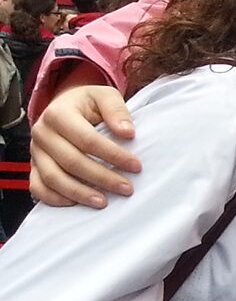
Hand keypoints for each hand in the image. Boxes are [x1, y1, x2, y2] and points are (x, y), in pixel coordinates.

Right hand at [28, 85, 138, 207]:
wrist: (65, 106)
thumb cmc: (89, 103)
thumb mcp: (105, 96)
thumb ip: (116, 110)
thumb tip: (128, 133)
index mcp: (57, 114)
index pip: (87, 140)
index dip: (113, 155)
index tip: (136, 166)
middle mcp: (41, 133)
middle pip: (71, 162)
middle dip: (101, 178)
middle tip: (127, 189)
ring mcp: (34, 152)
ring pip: (53, 178)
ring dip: (79, 193)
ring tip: (104, 202)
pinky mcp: (33, 166)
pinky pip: (38, 187)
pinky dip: (55, 199)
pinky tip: (77, 204)